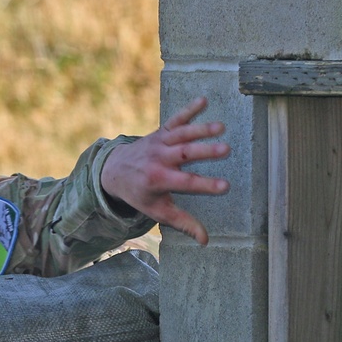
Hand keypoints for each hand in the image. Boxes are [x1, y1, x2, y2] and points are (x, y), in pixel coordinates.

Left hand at [101, 97, 230, 244]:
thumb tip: (206, 241)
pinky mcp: (160, 131)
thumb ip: (183, 223)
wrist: (115, 170)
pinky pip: (175, 119)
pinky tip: (204, 100)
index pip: (186, 183)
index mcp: (158, 180)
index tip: (226, 186)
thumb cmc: (140, 194)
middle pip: (184, 154)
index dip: (206, 185)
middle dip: (204, 151)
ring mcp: (159, 142)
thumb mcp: (158, 211)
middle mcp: (159, 159)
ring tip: (221, 127)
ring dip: (200, 129)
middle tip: (226, 150)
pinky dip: (188, 109)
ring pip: (181, 134)